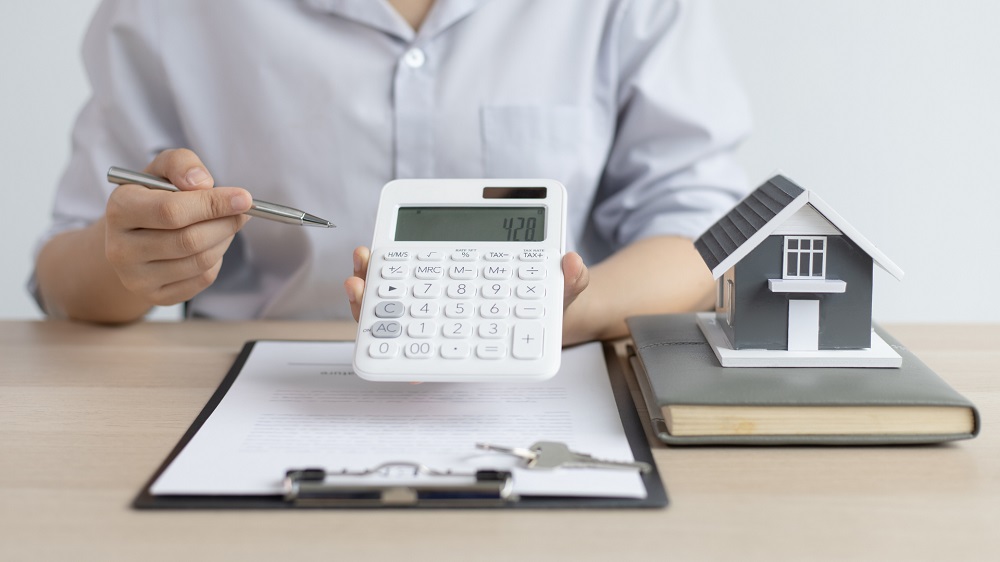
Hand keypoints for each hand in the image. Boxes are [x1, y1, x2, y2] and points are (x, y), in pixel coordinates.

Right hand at [103, 148, 252, 306]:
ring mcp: (135, 278)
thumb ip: (181, 164)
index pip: (172, 211)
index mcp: (119, 209)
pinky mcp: (154, 296)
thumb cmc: (154, 196)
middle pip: (189, 240)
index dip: (213, 205)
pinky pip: (202, 280)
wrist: (133, 235)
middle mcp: (120, 248)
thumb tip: (202, 183)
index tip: (245, 199)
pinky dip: (217, 260)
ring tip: (225, 225)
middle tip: (243, 213)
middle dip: (225, 224)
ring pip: (200, 261)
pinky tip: (211, 245)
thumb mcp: (162, 170)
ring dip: (224, 240)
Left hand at [344, 247, 590, 341]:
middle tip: (360, 286)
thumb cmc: (543, 308)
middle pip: (399, 335)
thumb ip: (569, 284)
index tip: (392, 343)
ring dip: (372, 290)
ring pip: (393, 313)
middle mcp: (446, 336)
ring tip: (362, 263)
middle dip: (374, 313)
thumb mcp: (563, 297)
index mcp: (473, 350)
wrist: (538, 297)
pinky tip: (373, 255)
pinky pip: (398, 289)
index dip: (406, 358)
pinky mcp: (426, 291)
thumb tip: (570, 264)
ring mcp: (432, 312)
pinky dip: (383, 274)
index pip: (434, 361)